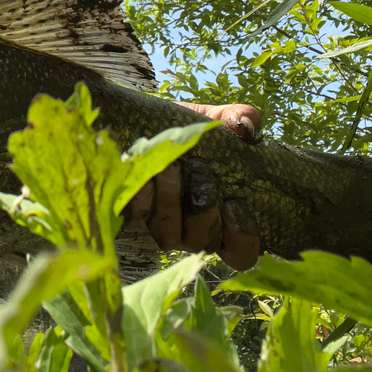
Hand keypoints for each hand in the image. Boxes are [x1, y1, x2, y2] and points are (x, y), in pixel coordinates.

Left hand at [124, 102, 262, 270]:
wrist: (136, 121)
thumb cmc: (182, 127)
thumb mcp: (212, 119)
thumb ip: (237, 118)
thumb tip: (246, 126)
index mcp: (218, 215)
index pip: (240, 253)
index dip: (242, 238)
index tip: (235, 205)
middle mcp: (188, 229)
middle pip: (201, 242)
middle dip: (202, 211)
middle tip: (200, 170)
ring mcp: (156, 227)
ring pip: (168, 236)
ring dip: (171, 202)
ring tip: (171, 167)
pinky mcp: (126, 217)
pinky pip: (135, 221)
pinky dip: (141, 200)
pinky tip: (143, 178)